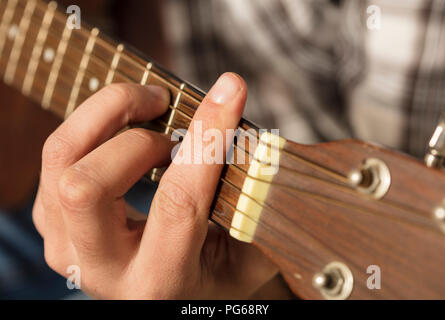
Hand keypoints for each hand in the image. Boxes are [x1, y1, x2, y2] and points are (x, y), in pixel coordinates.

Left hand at [33, 73, 278, 298]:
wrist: (171, 293)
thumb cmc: (214, 274)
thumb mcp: (247, 255)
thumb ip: (255, 204)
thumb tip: (255, 134)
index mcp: (159, 281)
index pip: (177, 201)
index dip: (206, 139)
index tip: (230, 91)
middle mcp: (101, 268)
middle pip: (87, 185)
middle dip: (137, 136)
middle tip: (173, 115)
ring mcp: (66, 243)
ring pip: (61, 158)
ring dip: (107, 115)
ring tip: (151, 106)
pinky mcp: (51, 218)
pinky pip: (58, 153)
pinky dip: (93, 123)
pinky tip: (128, 126)